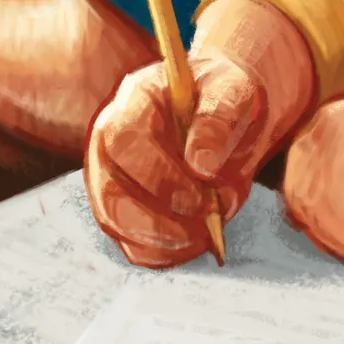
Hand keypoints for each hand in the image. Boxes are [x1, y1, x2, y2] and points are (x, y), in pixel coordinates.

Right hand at [87, 0, 314, 266]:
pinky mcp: (123, 204)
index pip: (126, 138)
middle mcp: (110, 135)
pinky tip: (193, 242)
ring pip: (114, 219)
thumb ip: (218, 119)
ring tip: (203, 236)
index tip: (205, 200)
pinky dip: (161, 252)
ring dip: (159, 239)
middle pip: (109, 187)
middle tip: (207, 226)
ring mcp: (111, 172)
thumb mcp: (234, 91)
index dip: (160, 175)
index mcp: (135, 97)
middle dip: (159, 218)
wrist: (227, 112)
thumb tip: (201, 165)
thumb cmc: (227, 97)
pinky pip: (128, 241)